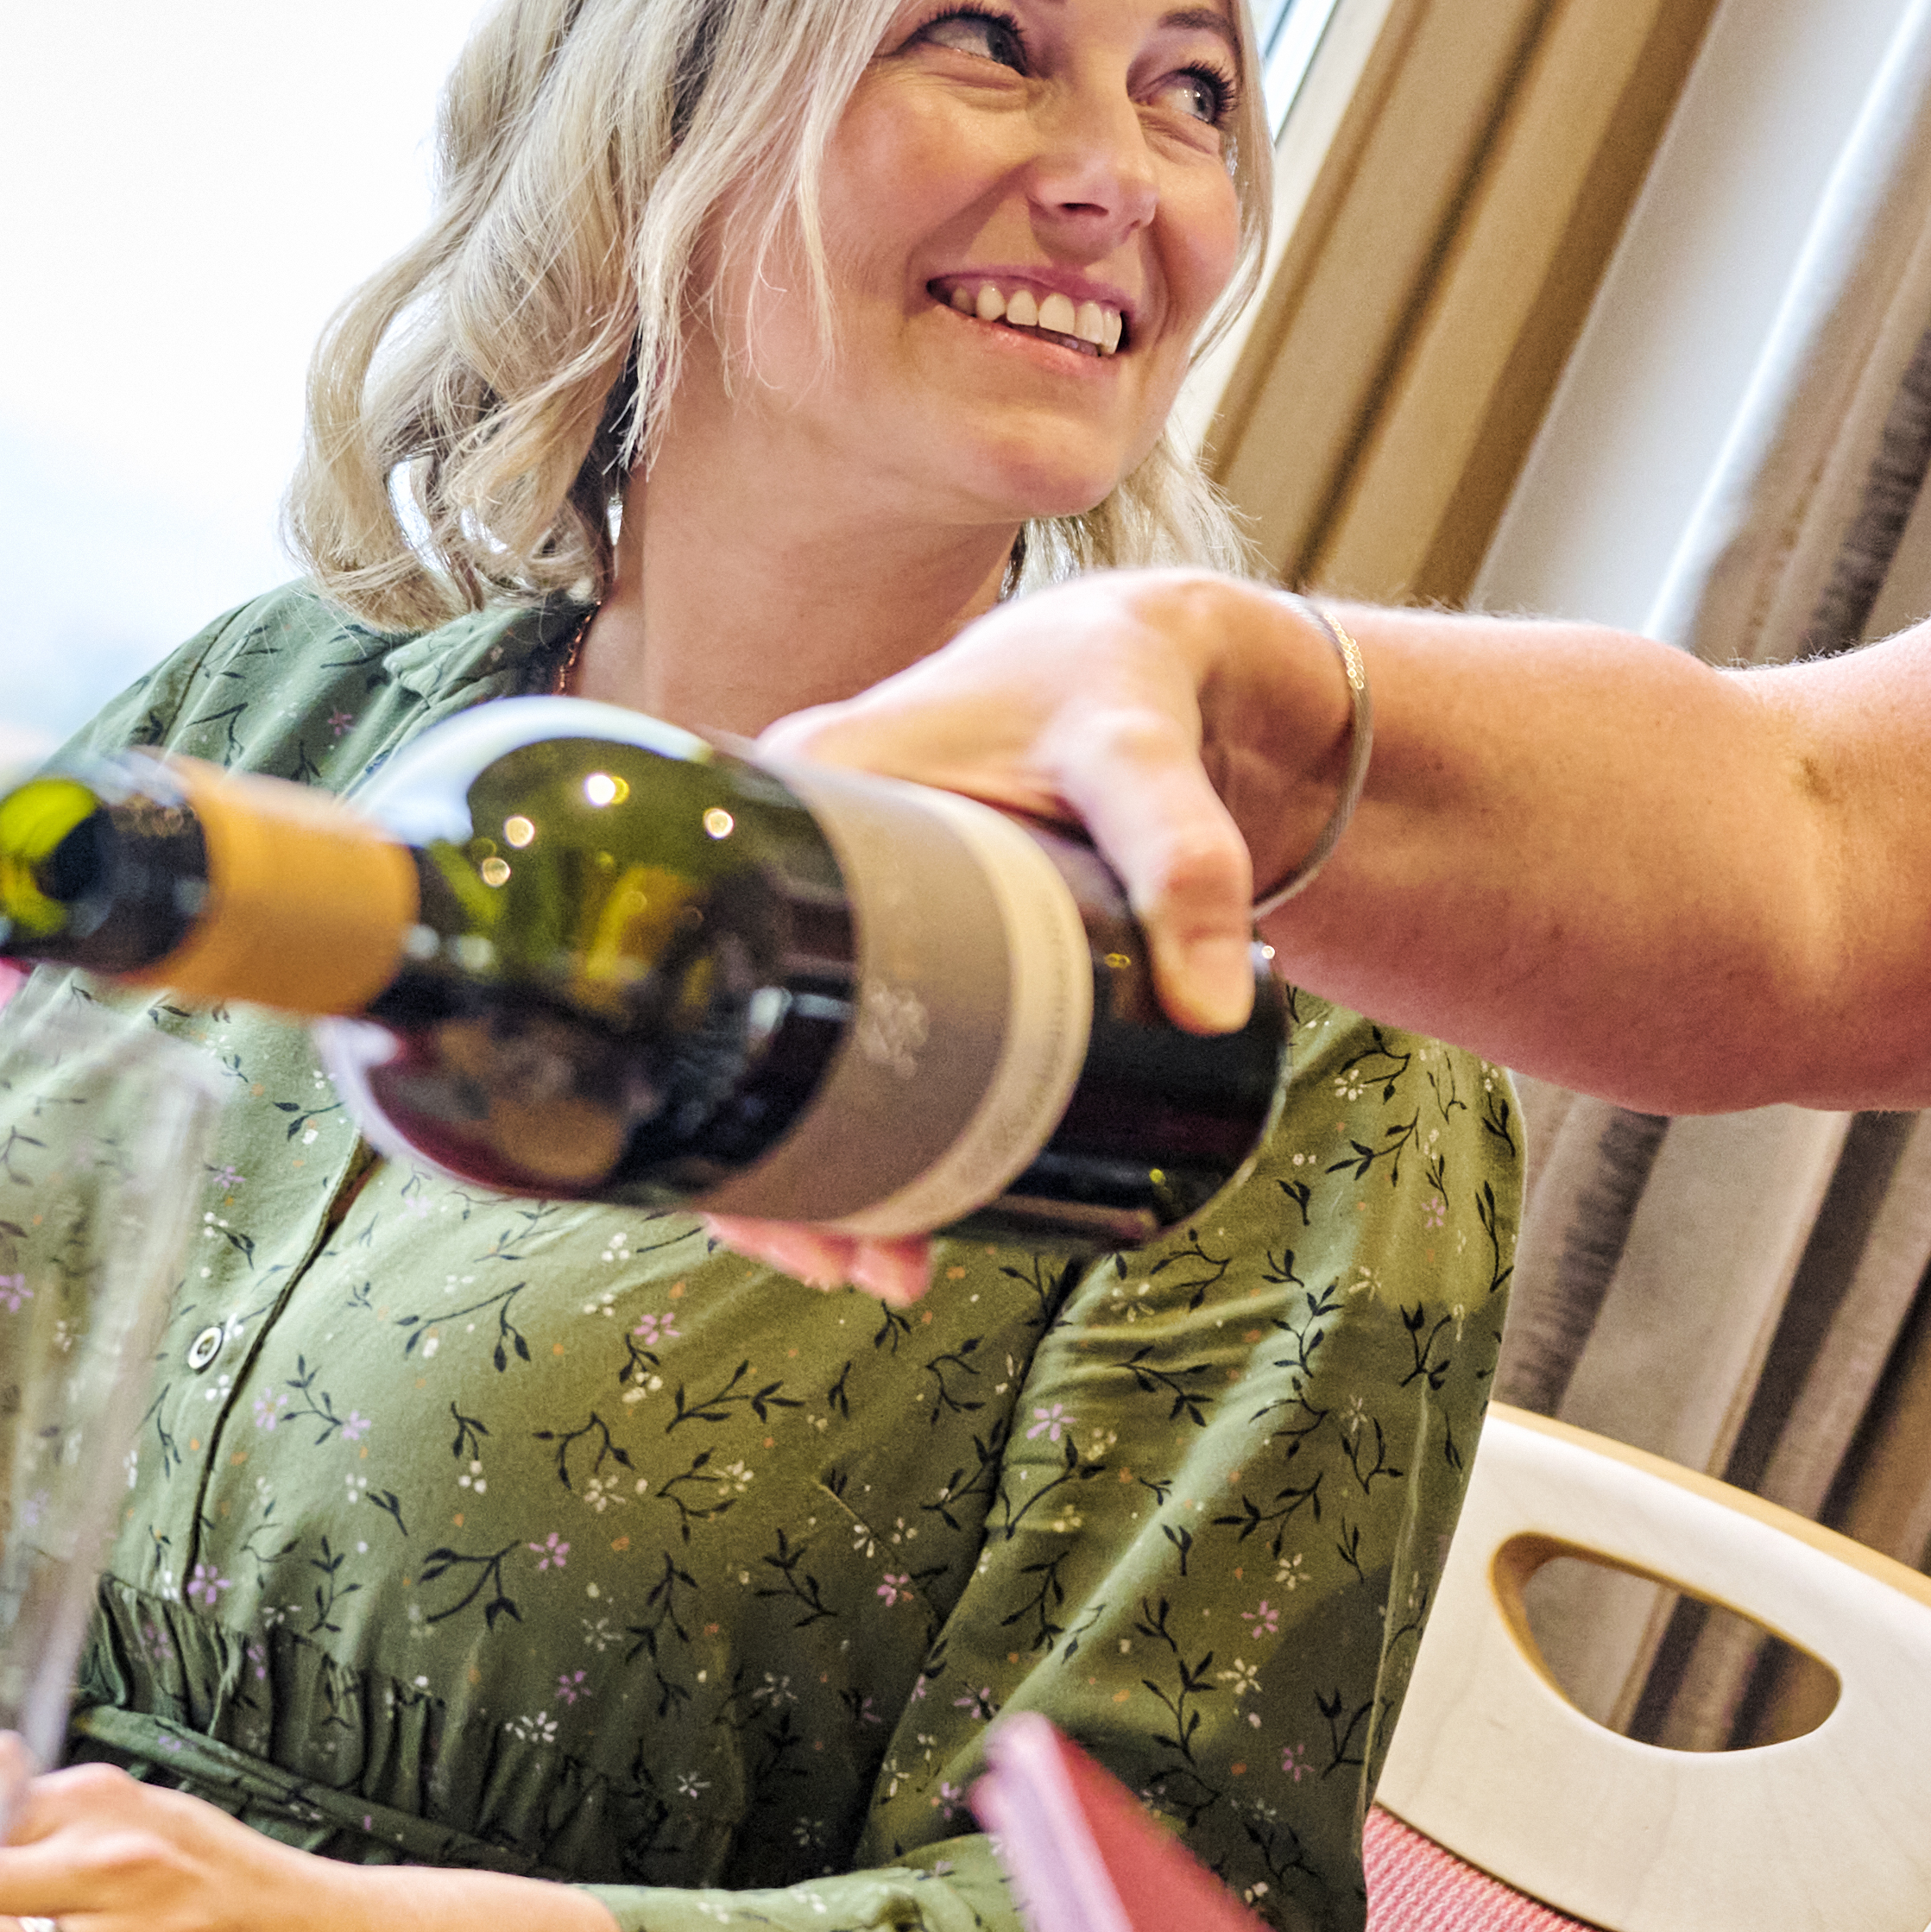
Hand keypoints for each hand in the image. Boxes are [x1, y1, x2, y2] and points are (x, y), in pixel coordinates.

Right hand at [739, 573, 1351, 1307]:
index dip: (728, 1089)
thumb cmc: (1122, 689)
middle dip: (775, 1168)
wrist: (1147, 663)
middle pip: (740, 1030)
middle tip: (850, 1266)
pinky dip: (865, 1127)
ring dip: (818, 1170)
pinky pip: (847, 1037)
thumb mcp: (1146, 760)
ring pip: (790, 1054)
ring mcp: (839, 897)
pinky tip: (901, 1216)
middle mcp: (795, 845)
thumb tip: (1217, 1011)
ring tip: (882, 1269)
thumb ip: (1186, 860)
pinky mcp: (892, 931)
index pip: (713, 952)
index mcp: (807, 785)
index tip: (782, 1199)